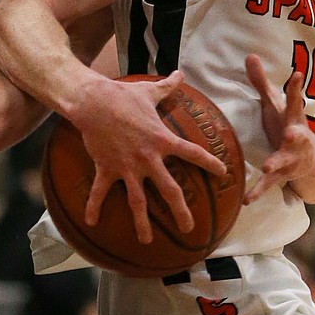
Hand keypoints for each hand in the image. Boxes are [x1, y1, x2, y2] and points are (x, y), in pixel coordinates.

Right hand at [70, 72, 225, 243]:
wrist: (94, 102)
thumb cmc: (123, 96)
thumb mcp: (149, 91)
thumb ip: (168, 87)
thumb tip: (180, 73)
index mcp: (163, 140)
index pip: (193, 153)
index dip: (210, 164)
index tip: (224, 173)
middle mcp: (148, 159)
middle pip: (170, 190)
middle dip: (181, 211)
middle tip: (189, 228)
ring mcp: (128, 167)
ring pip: (138, 201)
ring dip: (142, 223)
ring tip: (147, 241)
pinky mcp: (107, 169)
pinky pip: (100, 192)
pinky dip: (94, 207)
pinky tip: (91, 222)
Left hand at [244, 55, 314, 204]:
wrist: (313, 162)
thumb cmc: (288, 128)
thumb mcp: (276, 105)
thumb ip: (262, 83)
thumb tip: (249, 55)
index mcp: (293, 119)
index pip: (296, 101)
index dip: (297, 88)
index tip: (297, 75)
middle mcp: (297, 139)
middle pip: (297, 135)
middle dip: (296, 134)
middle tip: (292, 132)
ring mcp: (292, 159)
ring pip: (284, 162)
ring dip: (277, 164)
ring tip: (268, 168)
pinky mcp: (283, 176)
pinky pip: (269, 185)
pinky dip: (258, 192)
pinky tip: (246, 200)